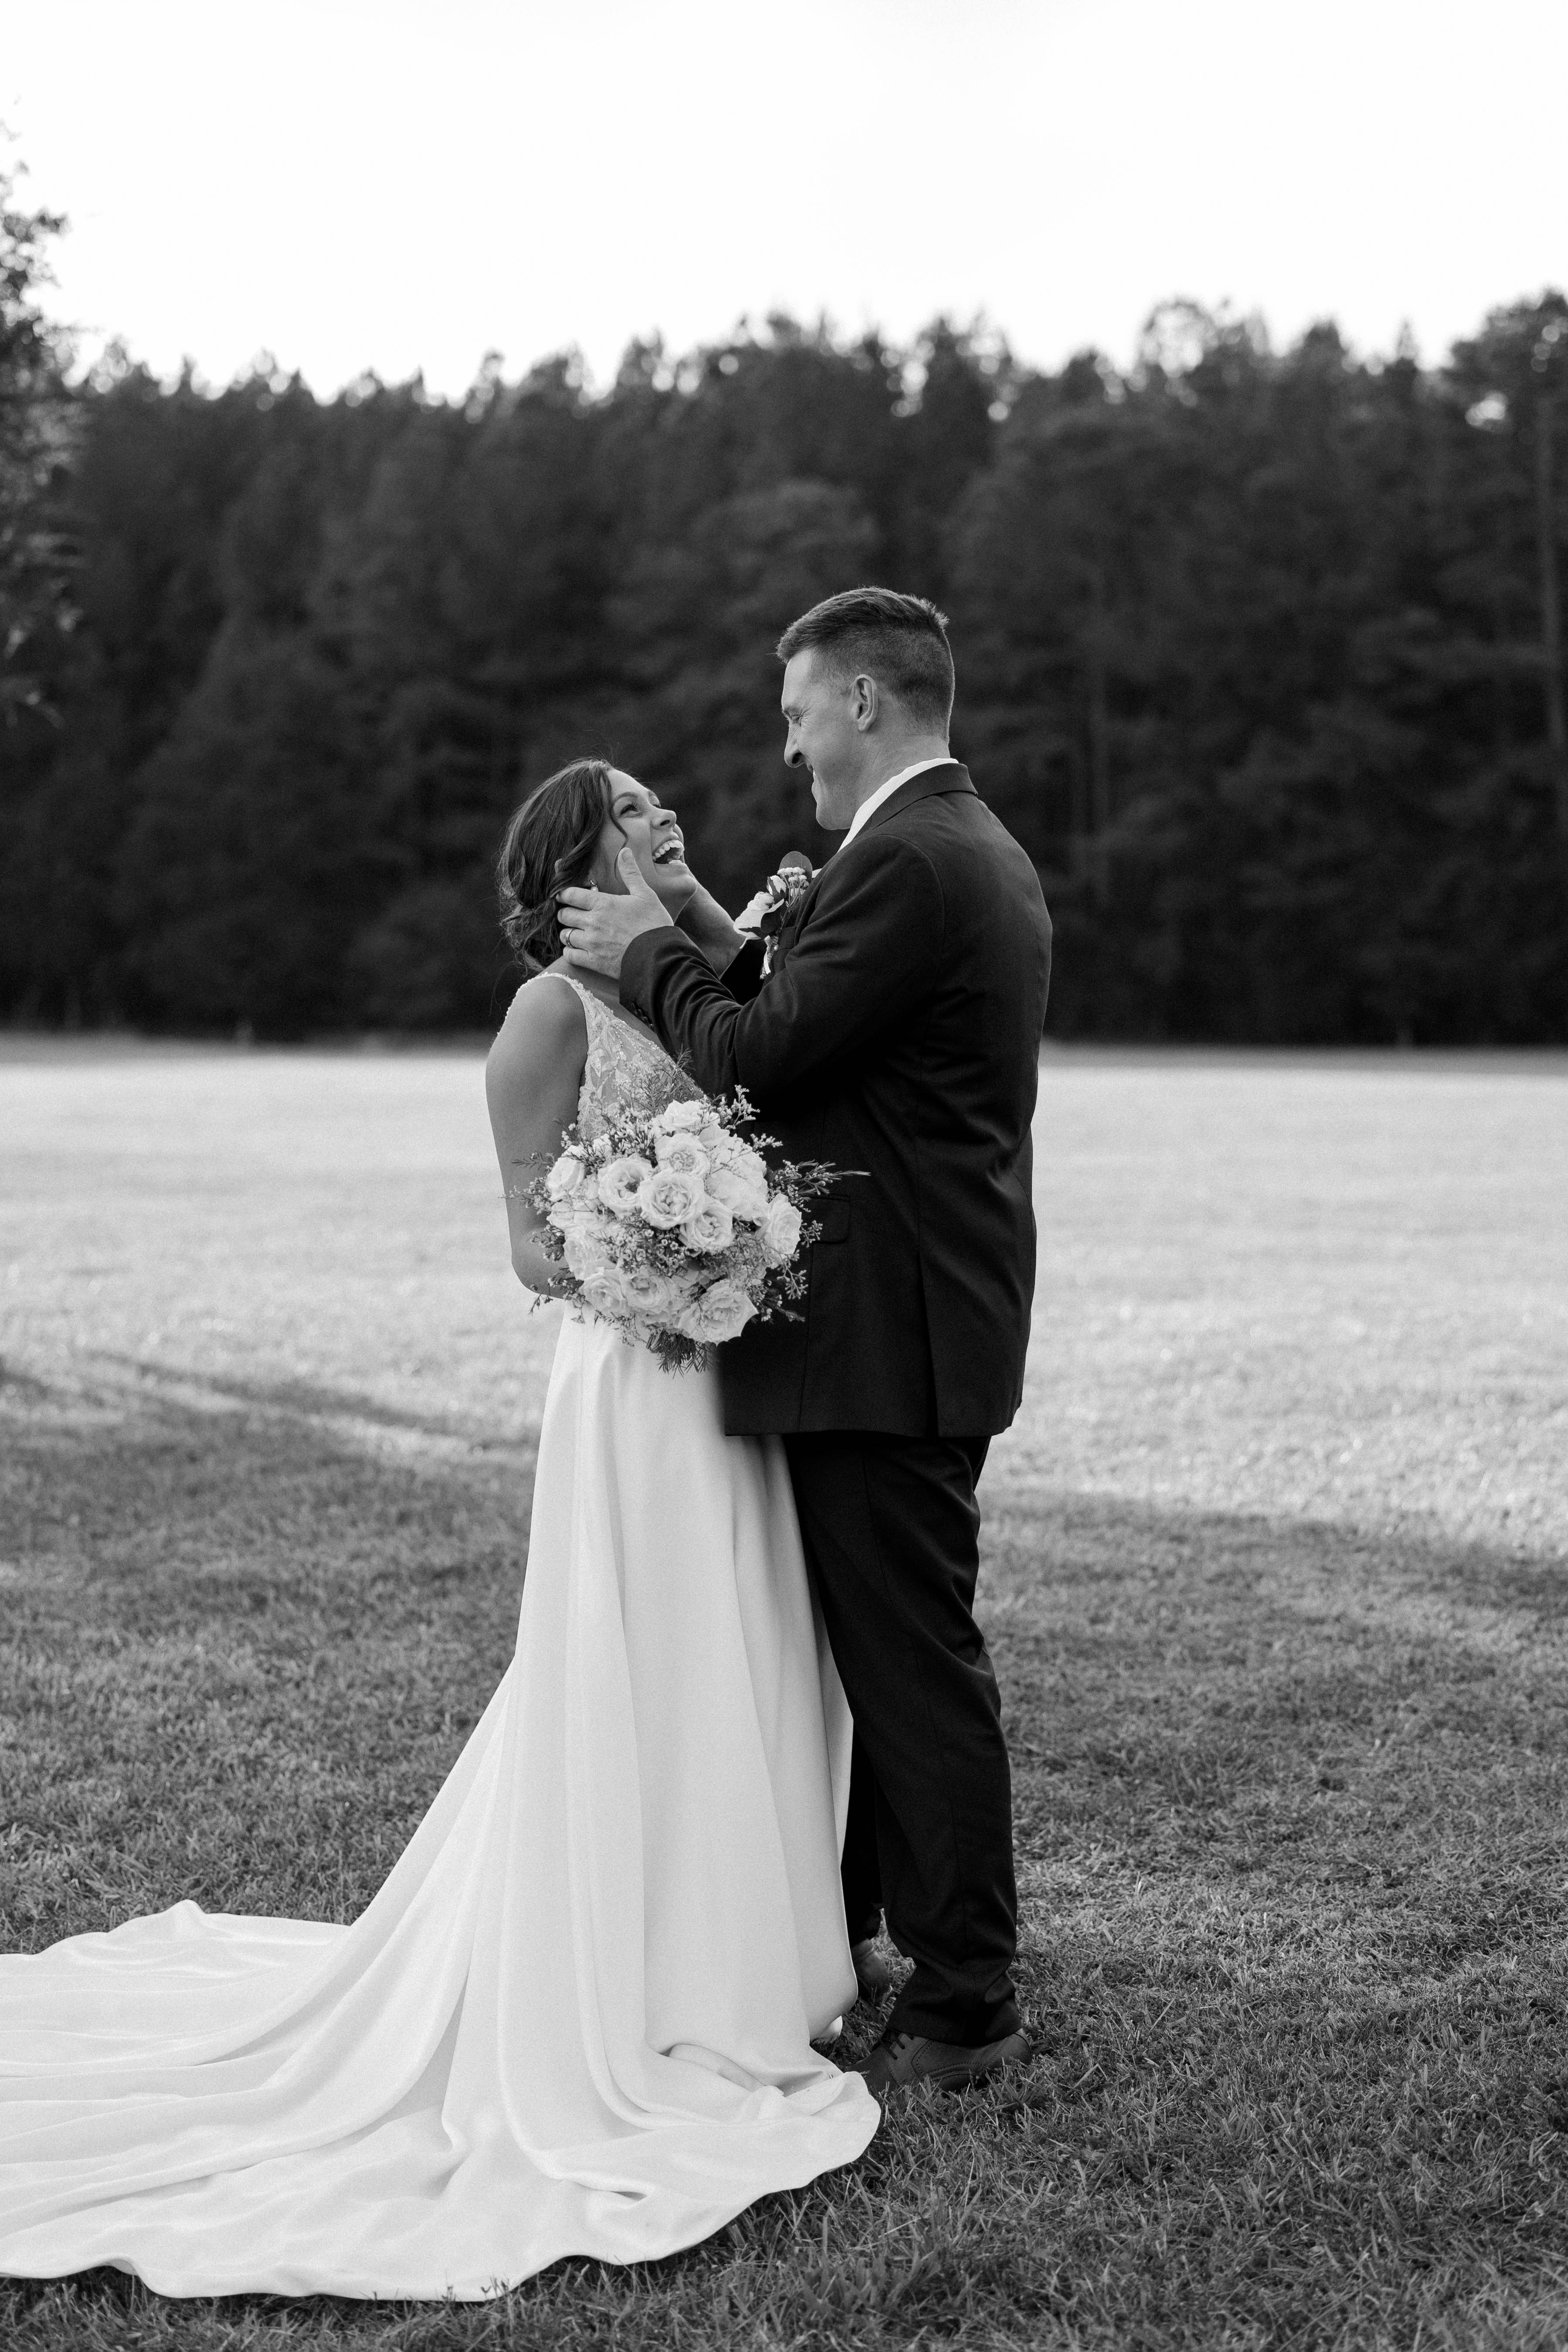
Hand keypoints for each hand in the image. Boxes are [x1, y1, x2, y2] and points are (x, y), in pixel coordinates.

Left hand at [557, 847, 674, 979]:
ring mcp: (591, 943)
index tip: (565, 895)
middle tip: (573, 914)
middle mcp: (592, 922)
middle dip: (566, 913)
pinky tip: (578, 949)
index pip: (569, 894)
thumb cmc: (654, 923)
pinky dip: (570, 952)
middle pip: (564, 914)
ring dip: (568, 932)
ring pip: (565, 935)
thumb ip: (631, 873)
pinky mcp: (593, 962)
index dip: (564, 894)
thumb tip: (624, 851)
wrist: (660, 955)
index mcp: (602, 903)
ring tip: (576, 932)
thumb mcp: (645, 895)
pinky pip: (569, 955)